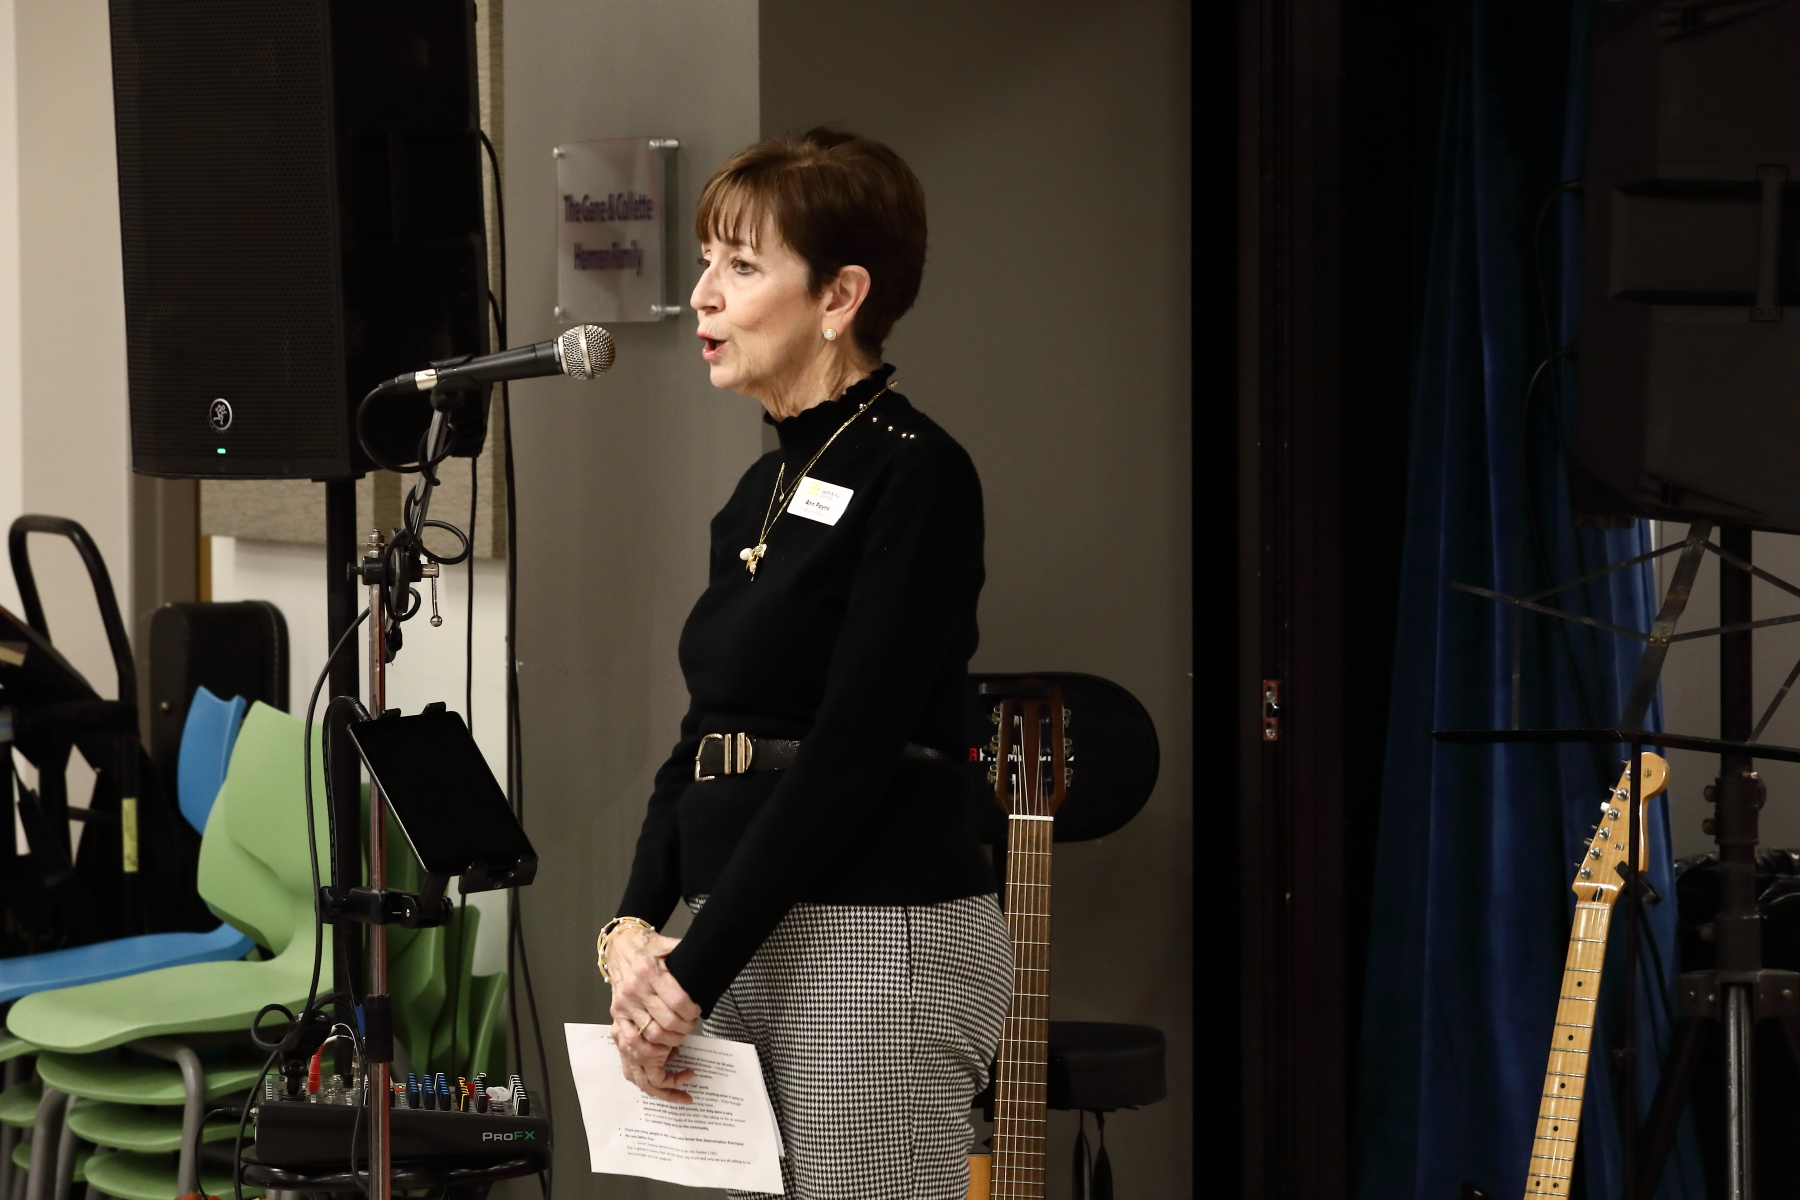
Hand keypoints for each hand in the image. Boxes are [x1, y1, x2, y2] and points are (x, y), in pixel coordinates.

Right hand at [605, 926, 701, 1102]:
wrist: (619, 946)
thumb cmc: (647, 946)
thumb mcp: (668, 944)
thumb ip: (686, 952)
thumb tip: (712, 958)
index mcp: (648, 969)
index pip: (677, 1000)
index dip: (692, 1011)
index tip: (697, 1010)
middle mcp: (634, 988)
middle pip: (667, 1021)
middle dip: (685, 1027)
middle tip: (691, 1024)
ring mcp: (623, 1004)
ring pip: (652, 1034)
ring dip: (671, 1039)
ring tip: (679, 1033)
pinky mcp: (616, 1015)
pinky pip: (633, 1040)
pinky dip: (650, 1048)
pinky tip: (661, 1044)